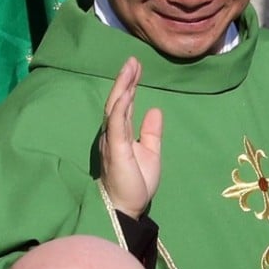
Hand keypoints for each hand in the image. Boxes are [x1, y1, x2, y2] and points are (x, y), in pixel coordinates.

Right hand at [100, 57, 163, 218]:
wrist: (128, 208)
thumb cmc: (137, 182)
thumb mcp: (150, 152)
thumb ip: (151, 132)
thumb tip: (155, 109)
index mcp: (121, 133)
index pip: (125, 104)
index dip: (130, 84)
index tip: (137, 67)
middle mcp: (113, 133)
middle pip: (118, 100)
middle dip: (125, 79)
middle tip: (133, 60)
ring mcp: (113, 140)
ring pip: (115, 107)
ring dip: (122, 86)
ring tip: (129, 68)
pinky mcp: (115, 149)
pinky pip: (116, 125)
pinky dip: (121, 107)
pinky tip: (127, 93)